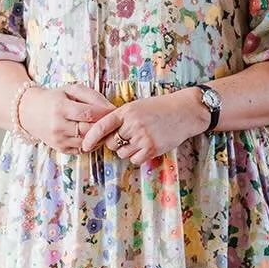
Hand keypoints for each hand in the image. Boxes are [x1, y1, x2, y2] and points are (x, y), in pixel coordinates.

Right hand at [20, 82, 112, 154]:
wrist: (30, 112)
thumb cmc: (54, 98)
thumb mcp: (71, 89)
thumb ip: (92, 96)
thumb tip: (111, 108)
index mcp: (60, 107)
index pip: (88, 113)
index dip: (104, 113)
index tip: (114, 110)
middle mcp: (58, 126)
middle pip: (88, 129)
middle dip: (103, 125)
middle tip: (113, 121)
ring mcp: (59, 140)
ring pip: (87, 142)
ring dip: (99, 136)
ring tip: (104, 128)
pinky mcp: (60, 149)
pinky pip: (82, 149)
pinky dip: (91, 143)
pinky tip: (93, 135)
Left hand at [80, 90, 206, 163]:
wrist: (184, 112)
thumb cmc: (159, 109)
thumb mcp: (137, 107)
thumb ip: (121, 119)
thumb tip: (103, 136)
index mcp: (126, 111)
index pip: (101, 126)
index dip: (90, 137)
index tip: (84, 146)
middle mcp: (132, 124)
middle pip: (111, 143)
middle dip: (115, 143)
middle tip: (128, 137)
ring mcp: (143, 137)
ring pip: (122, 153)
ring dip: (128, 150)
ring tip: (141, 139)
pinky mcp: (152, 148)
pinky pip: (135, 160)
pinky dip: (138, 157)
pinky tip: (147, 146)